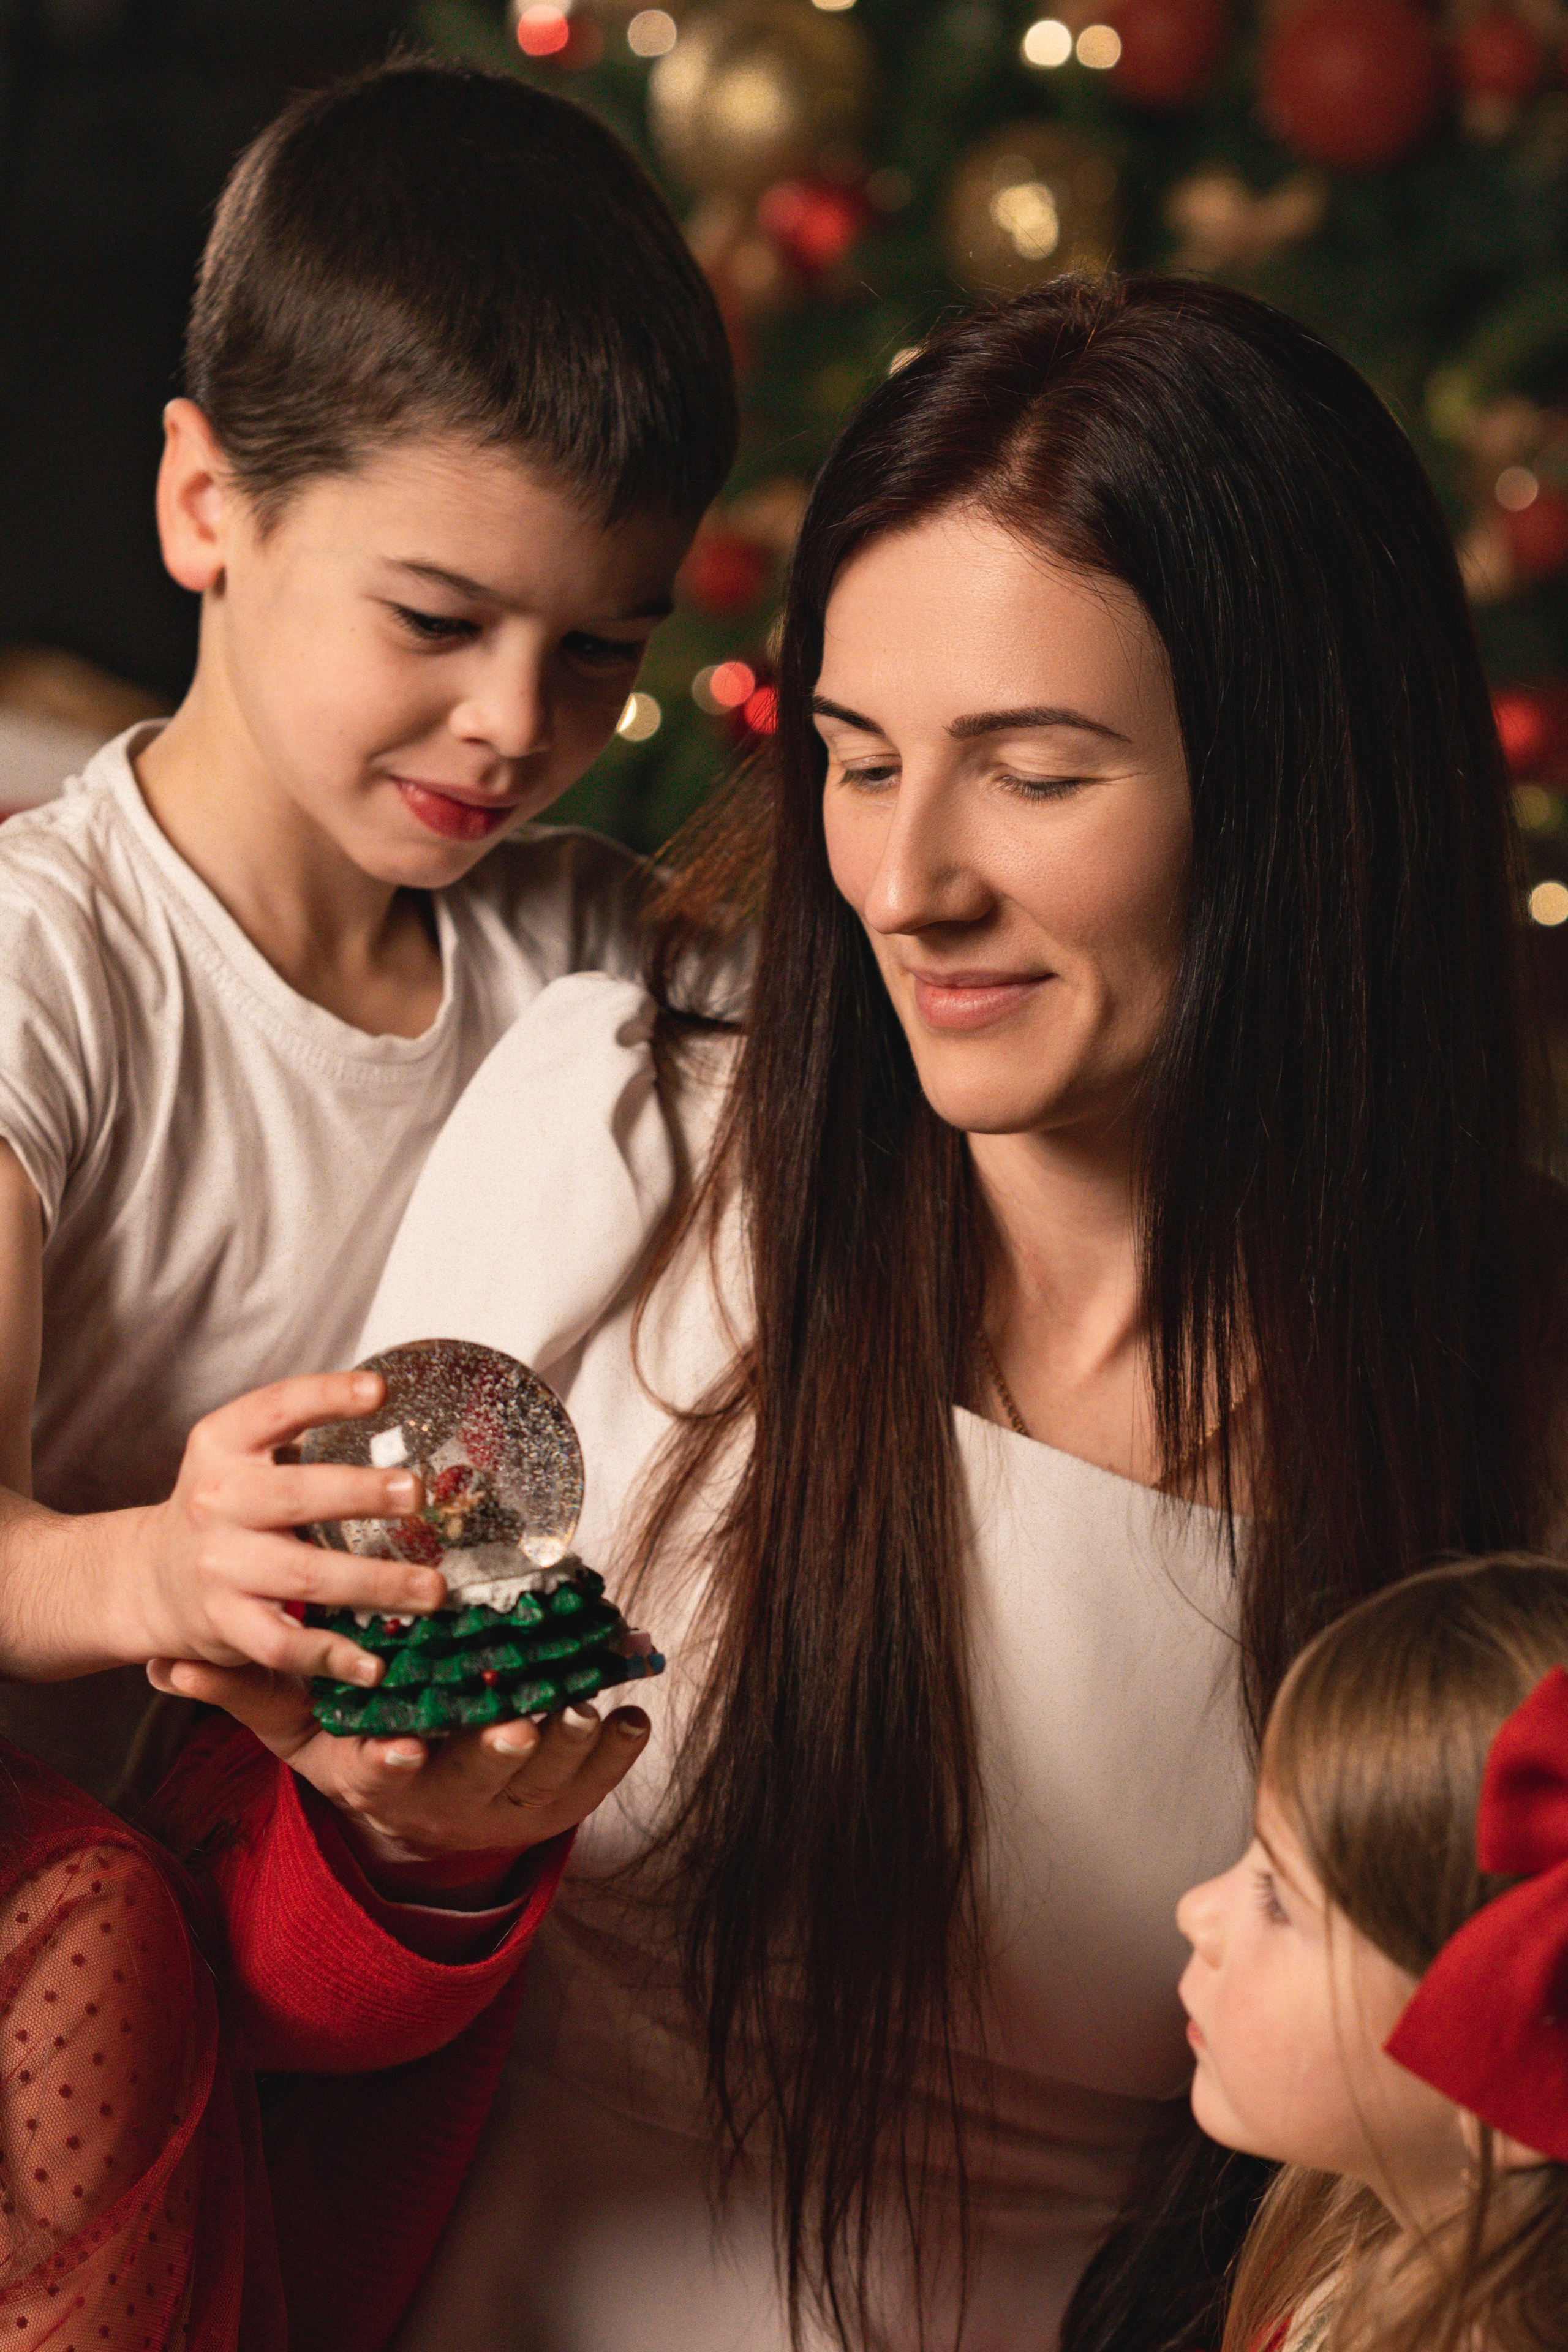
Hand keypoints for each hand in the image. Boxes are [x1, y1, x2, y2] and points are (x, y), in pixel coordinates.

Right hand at [127, 1371, 446, 1686]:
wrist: (150, 1574)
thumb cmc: (224, 1505)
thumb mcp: (242, 1454)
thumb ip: (300, 1435)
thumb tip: (395, 1410)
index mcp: (223, 1444)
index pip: (276, 1408)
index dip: (327, 1396)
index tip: (380, 1391)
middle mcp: (216, 1500)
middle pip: (296, 1496)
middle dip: (361, 1495)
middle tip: (417, 1494)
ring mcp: (219, 1566)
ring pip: (305, 1576)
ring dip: (376, 1584)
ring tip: (433, 1589)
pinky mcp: (224, 1623)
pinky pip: (283, 1644)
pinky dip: (331, 1656)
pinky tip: (374, 1665)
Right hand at [147, 1659, 652, 1904]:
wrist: (420, 1798)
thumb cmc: (352, 1739)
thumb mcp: (295, 1722)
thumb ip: (245, 1691)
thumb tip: (171, 1664)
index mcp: (382, 1779)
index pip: (383, 1776)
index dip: (394, 1765)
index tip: (403, 1750)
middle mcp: (446, 1799)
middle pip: (475, 1783)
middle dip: (496, 1757)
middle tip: (516, 1727)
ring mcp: (507, 1803)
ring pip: (541, 1783)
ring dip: (564, 1750)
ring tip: (579, 1710)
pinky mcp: (557, 1798)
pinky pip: (593, 1783)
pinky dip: (614, 1752)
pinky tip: (631, 1717)